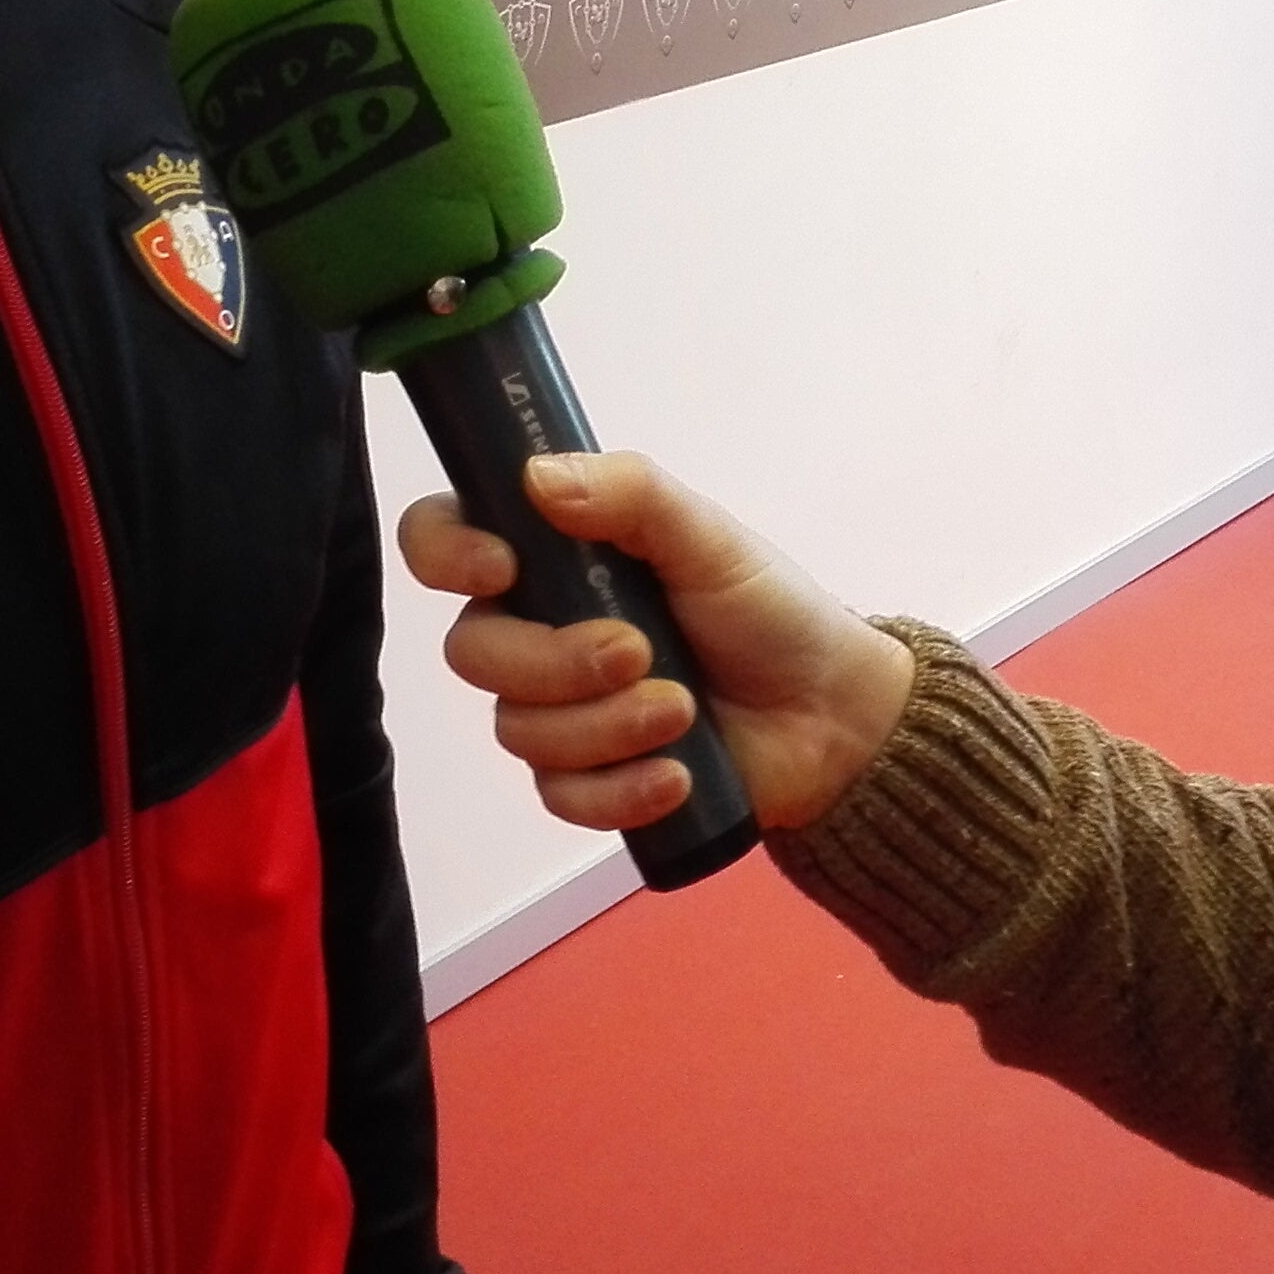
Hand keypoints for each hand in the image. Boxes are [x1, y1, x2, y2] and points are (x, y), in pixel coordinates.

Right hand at [397, 452, 918, 837]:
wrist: (829, 716)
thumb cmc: (765, 609)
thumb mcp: (710, 537)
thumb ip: (631, 495)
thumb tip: (535, 476)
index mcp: (553, 556)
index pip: (444, 540)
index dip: (446, 553)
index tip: (502, 568)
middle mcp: (537, 628)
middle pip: (473, 652)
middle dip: (556, 661)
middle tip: (640, 654)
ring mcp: (556, 709)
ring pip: (518, 730)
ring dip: (606, 727)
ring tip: (683, 713)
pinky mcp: (586, 781)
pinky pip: (559, 796)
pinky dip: (621, 790)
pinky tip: (677, 776)